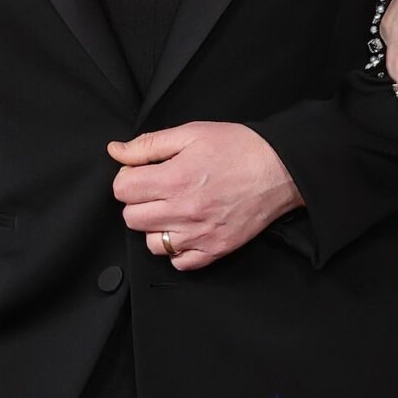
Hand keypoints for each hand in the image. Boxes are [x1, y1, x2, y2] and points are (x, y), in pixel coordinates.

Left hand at [108, 122, 302, 270]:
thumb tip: (116, 151)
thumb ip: (148, 144)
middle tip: (158, 189)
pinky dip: (178, 250)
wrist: (281, 169)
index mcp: (174, 179)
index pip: (122, 190)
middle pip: (132, 218)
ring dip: (156, 227)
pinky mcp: (215, 249)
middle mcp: (184, 211)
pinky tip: (187, 230)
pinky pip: (179, 263)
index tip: (141, 173)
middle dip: (139, 201)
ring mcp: (199, 235)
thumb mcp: (191, 134)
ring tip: (173, 210)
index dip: (127, 178)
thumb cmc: (239, 148)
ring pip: (152, 244)